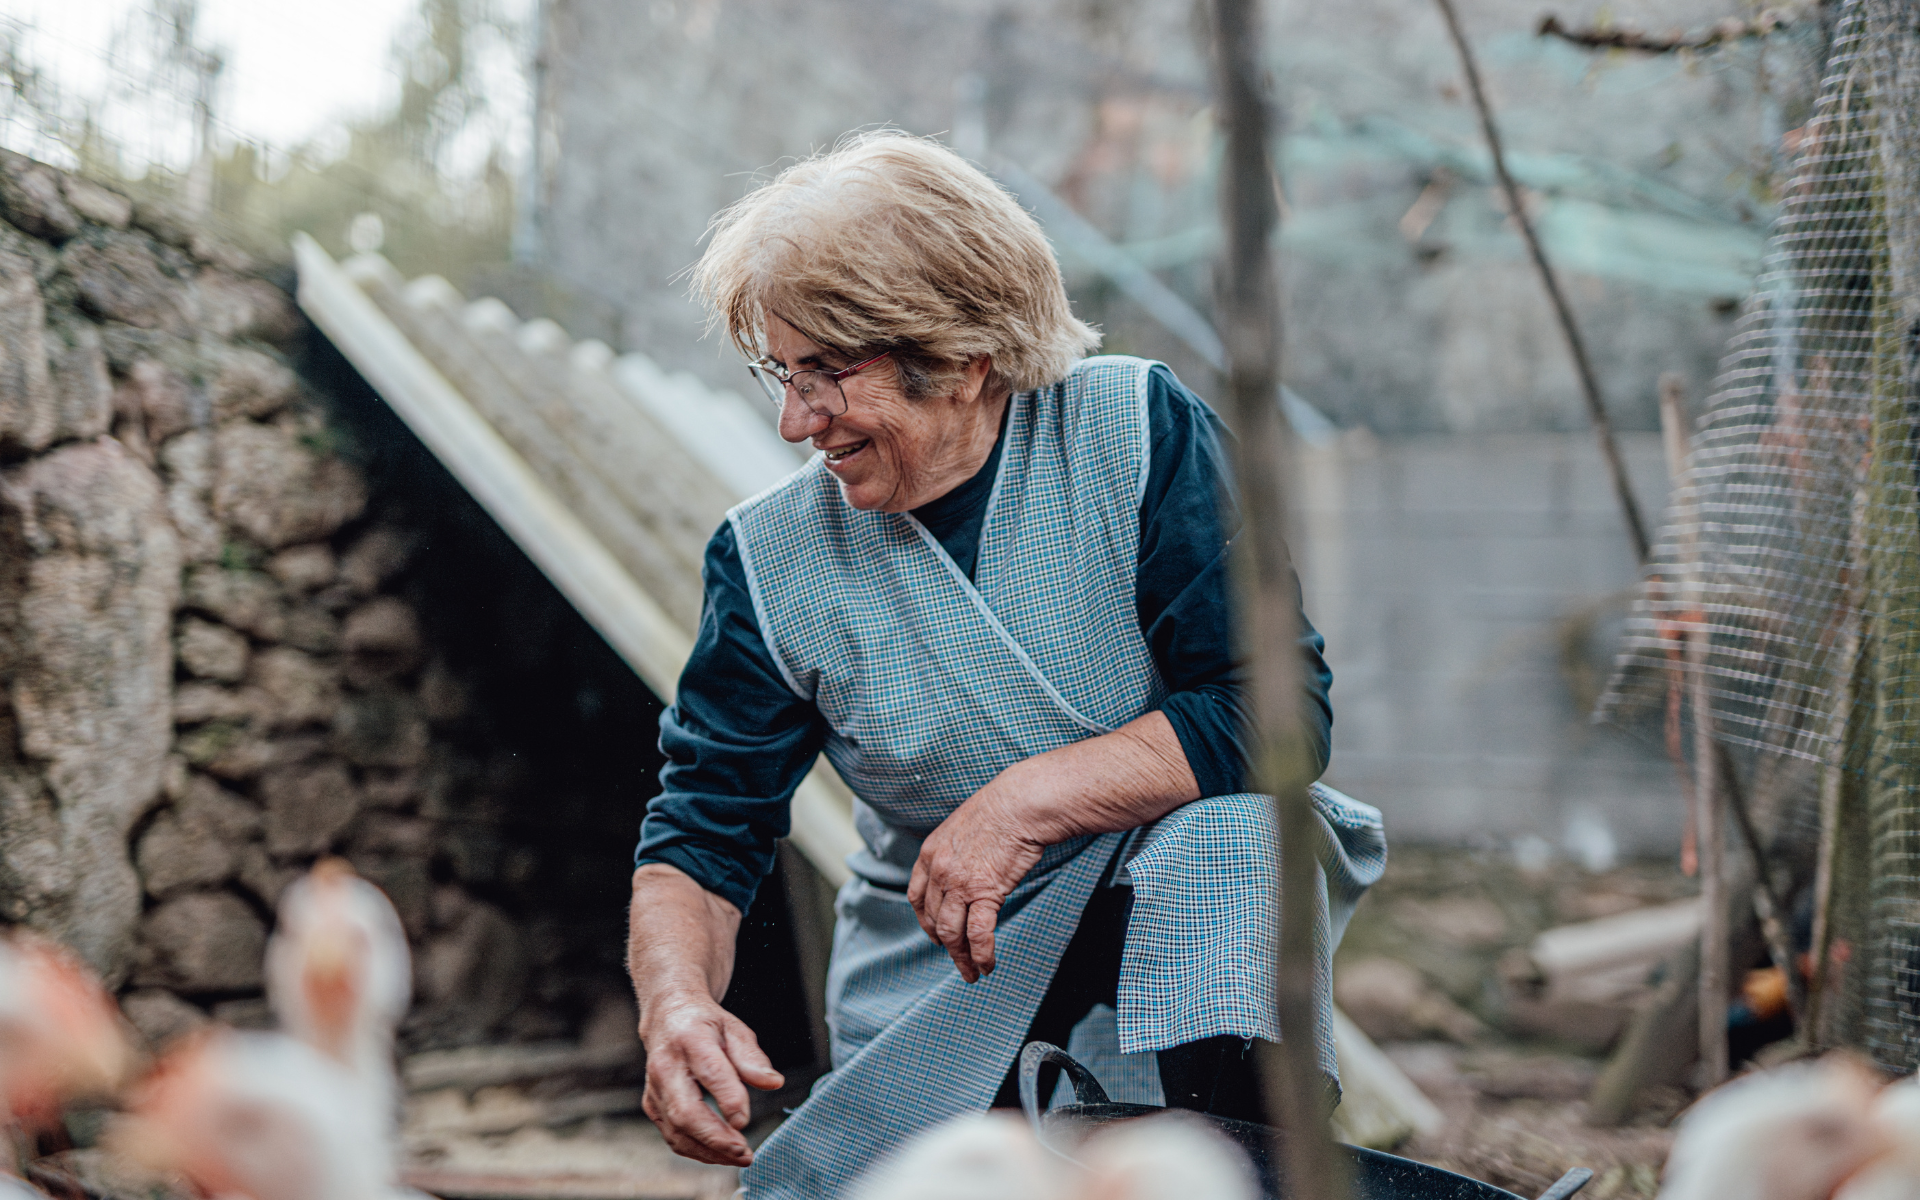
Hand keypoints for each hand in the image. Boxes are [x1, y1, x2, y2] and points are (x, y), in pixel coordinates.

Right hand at [638, 991, 783, 1165]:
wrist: (667, 1018)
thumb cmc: (705, 1025)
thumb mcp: (734, 1029)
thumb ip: (752, 1058)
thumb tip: (774, 1083)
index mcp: (691, 1039)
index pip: (710, 1072)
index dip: (728, 1099)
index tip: (745, 1121)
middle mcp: (666, 1066)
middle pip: (686, 1112)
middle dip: (716, 1139)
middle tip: (745, 1152)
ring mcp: (655, 1088)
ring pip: (677, 1131)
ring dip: (709, 1152)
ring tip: (739, 1157)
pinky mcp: (652, 1105)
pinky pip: (672, 1136)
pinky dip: (697, 1150)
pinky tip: (719, 1153)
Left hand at [908, 782, 1047, 982]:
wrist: (1020, 803)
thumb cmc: (1000, 810)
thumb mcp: (961, 827)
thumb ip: (954, 852)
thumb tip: (961, 870)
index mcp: (930, 853)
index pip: (917, 897)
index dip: (925, 921)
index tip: (935, 934)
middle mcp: (939, 871)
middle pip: (933, 919)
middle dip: (945, 944)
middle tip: (957, 958)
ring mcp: (960, 883)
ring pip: (952, 932)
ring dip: (961, 958)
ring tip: (972, 973)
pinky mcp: (985, 892)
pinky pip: (979, 933)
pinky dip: (981, 954)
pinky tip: (987, 965)